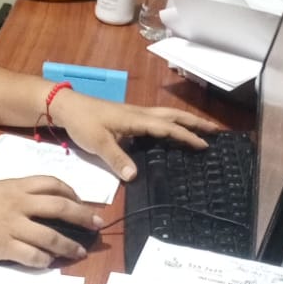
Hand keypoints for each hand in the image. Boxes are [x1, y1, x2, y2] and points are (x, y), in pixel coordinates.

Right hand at [0, 175, 104, 268]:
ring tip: (79, 252)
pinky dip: (44, 260)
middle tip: (97, 224)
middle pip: (60, 206)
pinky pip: (32, 255)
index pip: (52, 183)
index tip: (80, 201)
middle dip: (83, 216)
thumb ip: (14, 194)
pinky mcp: (2, 246)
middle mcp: (17, 203)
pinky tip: (49, 263)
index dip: (72, 192)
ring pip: (51, 235)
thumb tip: (34, 203)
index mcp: (14, 186)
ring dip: (69, 245)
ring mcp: (11, 225)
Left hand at [48, 90, 220, 180]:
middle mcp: (140, 114)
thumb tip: (134, 177)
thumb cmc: (82, 122)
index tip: (205, 145)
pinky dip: (172, 123)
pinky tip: (172, 132)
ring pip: (167, 115)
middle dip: (195, 122)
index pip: (168, 128)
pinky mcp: (129, 117)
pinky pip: (158, 119)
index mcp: (137, 119)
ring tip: (201, 129)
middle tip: (216, 130)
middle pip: (174, 116)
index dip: (187, 136)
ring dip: (185, 121)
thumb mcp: (98, 143)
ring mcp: (135, 114)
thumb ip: (116, 159)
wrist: (66, 107)